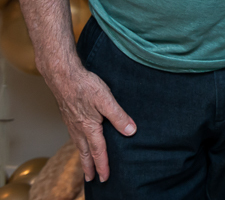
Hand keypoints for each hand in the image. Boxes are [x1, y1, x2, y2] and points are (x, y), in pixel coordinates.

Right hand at [47, 66, 135, 181]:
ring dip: (83, 157)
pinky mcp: (69, 116)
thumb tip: (131, 131)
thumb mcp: (106, 100)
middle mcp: (78, 129)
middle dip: (89, 167)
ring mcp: (71, 123)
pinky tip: (81, 141)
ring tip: (85, 165)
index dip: (103, 165)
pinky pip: (74, 136)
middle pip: (84, 153)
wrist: (62, 76)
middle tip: (91, 180)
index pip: (98, 151)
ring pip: (78, 145)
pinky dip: (78, 145)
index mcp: (89, 128)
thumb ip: (119, 116)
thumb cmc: (84, 86)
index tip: (105, 177)